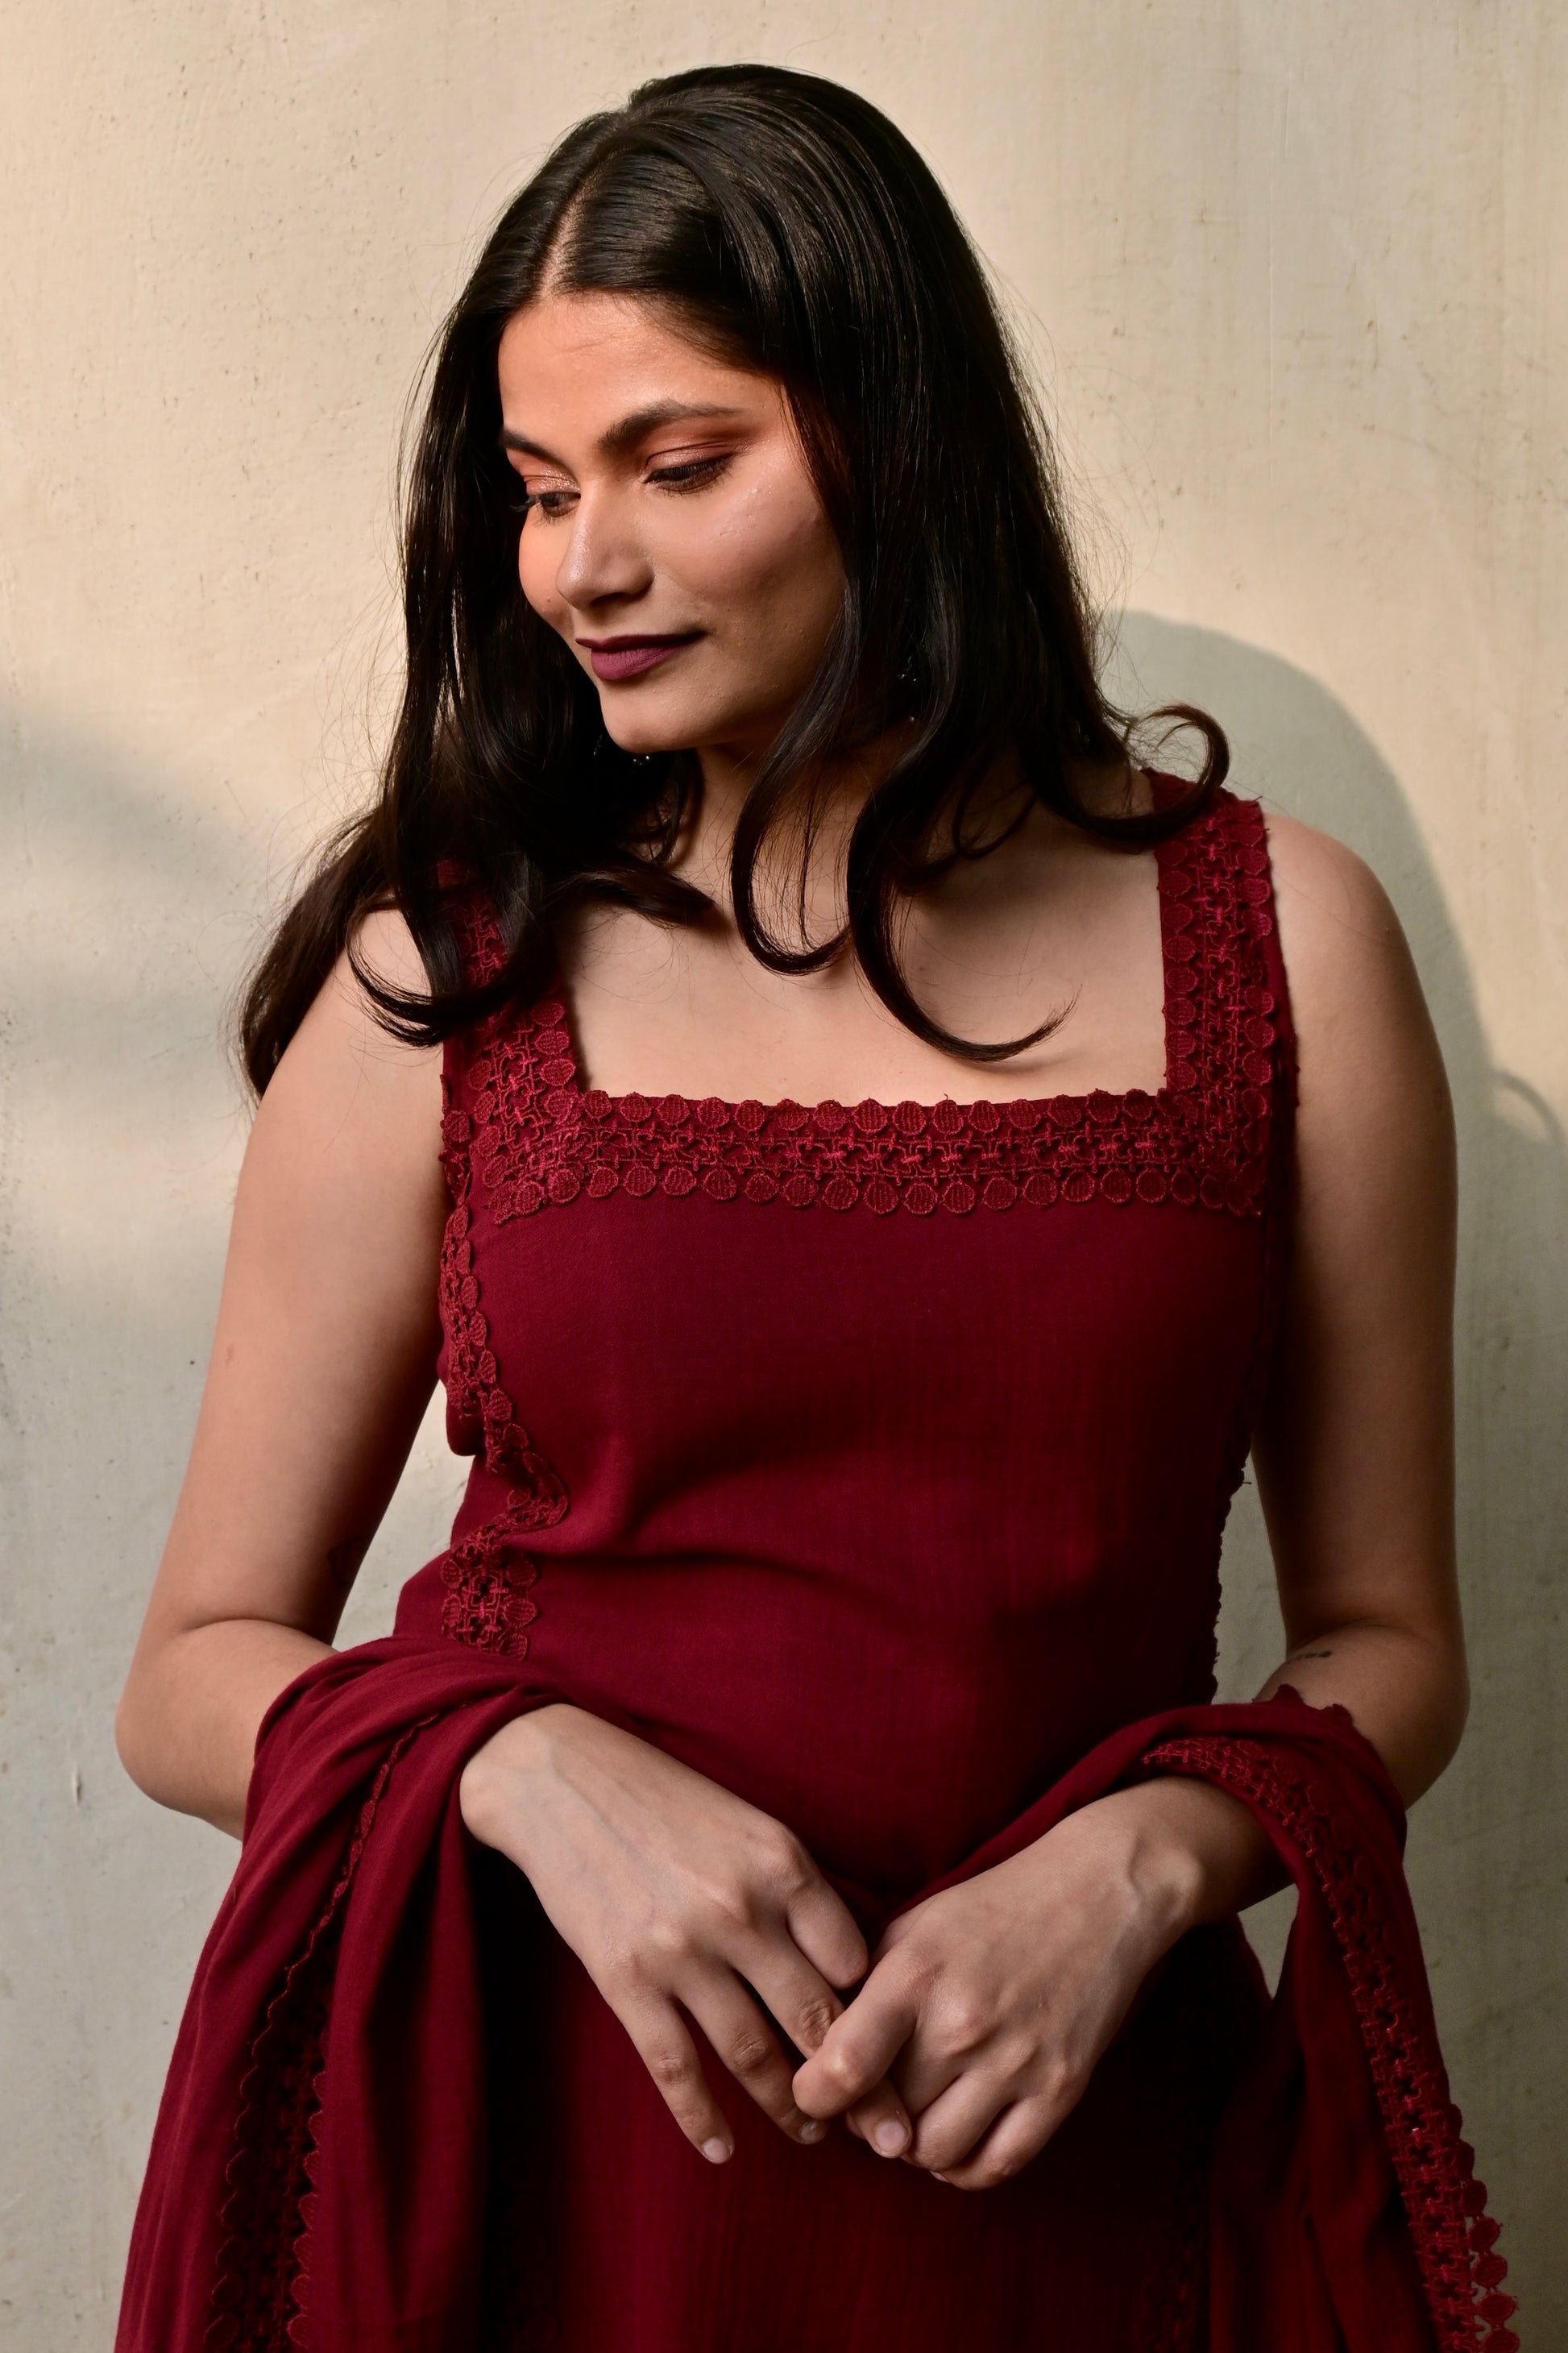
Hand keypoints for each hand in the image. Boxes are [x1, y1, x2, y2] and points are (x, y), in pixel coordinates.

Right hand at [459, 1704, 910, 2163]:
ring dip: (789, 2108)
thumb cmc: (672, 1804)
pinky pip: (676, 2070)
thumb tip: (853, 1973)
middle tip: (878, 2127)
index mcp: (782, 1864)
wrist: (564, 1783)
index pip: (854, 1964)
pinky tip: (723, 2149)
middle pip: (815, 2020)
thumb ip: (800, 1892)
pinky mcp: (626, 1981)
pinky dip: (703, 2120)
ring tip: (811, 2132)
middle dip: (854, 2085)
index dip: (875, 2012)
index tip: (889, 2049)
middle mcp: (739, 1909)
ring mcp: (680, 1950)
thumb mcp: (753, 1826)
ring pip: (753, 2056)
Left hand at [793, 1780, 1260, 2188]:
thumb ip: (864, 1987)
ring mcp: (1016, 2061)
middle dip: (869, 2118)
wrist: (1099, 1892)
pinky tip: (958, 2137)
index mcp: (916, 1973)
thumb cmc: (993, 1908)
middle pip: (887, 2119)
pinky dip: (965, 2168)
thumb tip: (819, 2055)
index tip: (813, 2093)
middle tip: (872, 2100)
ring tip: (916, 2117)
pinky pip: (995, 2167)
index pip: (842, 2065)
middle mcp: (963, 2023)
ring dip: (915, 2148)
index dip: (814, 2094)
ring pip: (936, 2154)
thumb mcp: (915, 1925)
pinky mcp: (1060, 2089)